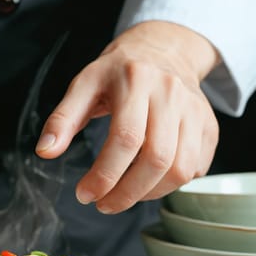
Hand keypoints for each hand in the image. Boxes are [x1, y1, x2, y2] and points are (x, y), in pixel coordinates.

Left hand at [36, 21, 219, 213]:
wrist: (162, 50)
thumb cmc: (116, 73)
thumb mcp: (83, 85)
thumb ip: (62, 119)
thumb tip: (45, 151)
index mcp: (136, 80)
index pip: (126, 139)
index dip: (105, 175)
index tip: (85, 194)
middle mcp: (171, 93)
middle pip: (157, 159)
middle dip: (127, 193)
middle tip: (104, 205)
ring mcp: (196, 110)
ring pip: (181, 169)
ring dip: (149, 194)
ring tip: (124, 195)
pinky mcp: (210, 126)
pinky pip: (196, 168)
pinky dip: (171, 184)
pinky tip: (148, 181)